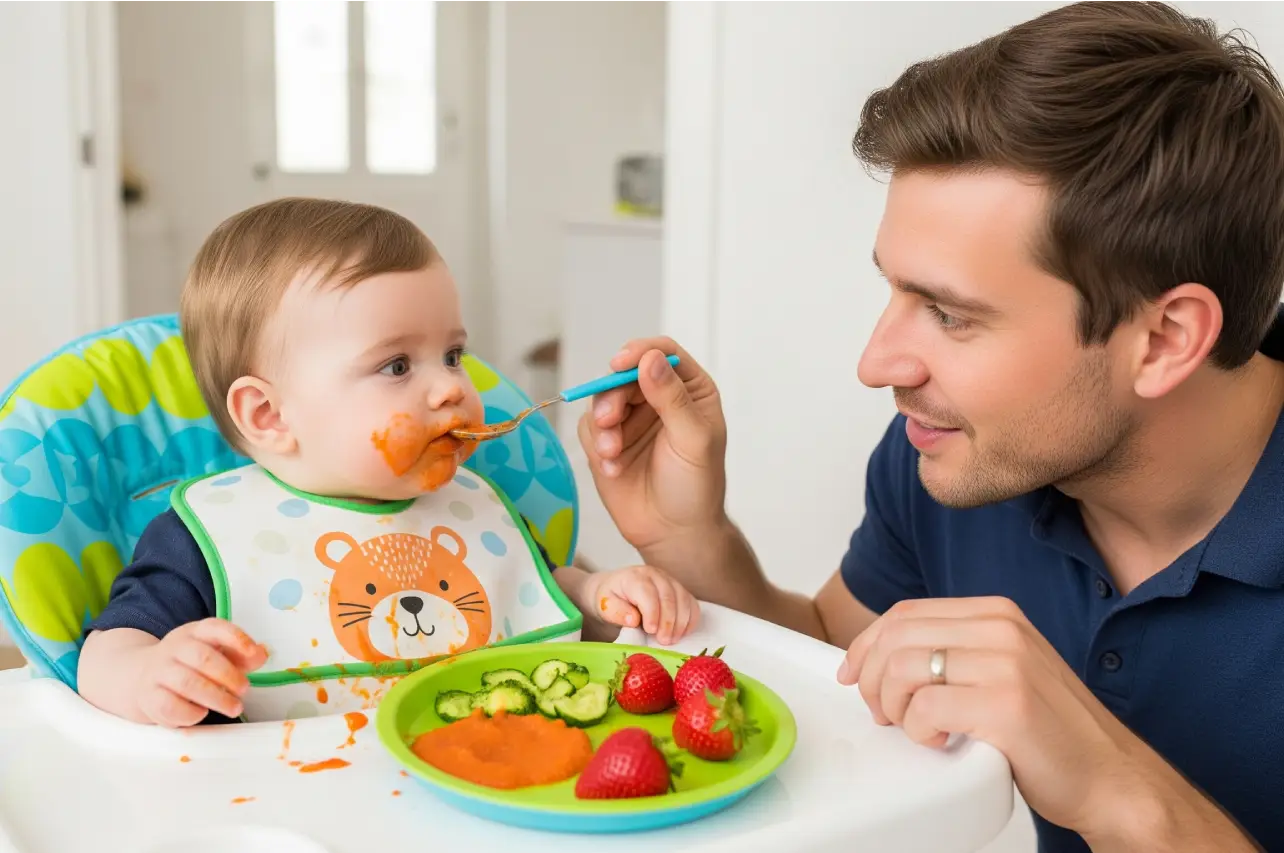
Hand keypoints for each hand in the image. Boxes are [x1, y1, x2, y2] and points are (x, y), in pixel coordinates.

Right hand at [135, 618, 267, 726]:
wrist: (141, 676)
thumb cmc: (189, 665)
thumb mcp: (216, 652)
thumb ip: (241, 655)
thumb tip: (261, 654)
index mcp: (194, 632)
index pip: (214, 627)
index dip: (236, 638)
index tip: (253, 653)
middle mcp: (174, 648)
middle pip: (202, 658)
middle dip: (229, 675)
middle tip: (244, 689)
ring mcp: (159, 672)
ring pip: (187, 683)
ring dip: (216, 698)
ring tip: (234, 707)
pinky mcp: (149, 696)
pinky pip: (170, 706)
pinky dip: (191, 713)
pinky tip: (202, 713)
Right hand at [578, 339, 727, 556]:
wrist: (674, 533)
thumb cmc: (696, 487)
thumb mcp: (694, 440)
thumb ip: (672, 398)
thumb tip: (650, 359)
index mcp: (689, 390)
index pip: (661, 353)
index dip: (639, 352)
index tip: (620, 364)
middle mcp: (657, 398)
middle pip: (623, 375)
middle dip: (612, 397)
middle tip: (608, 422)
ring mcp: (630, 419)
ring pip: (601, 400)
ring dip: (602, 426)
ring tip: (611, 455)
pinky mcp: (607, 441)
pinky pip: (588, 428)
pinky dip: (596, 446)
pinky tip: (612, 468)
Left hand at [582, 565, 700, 645]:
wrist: (616, 589)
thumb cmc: (611, 598)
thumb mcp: (605, 605)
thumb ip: (616, 611)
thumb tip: (634, 619)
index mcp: (635, 577)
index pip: (648, 593)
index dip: (652, 613)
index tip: (651, 631)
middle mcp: (655, 575)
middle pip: (669, 596)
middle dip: (668, 622)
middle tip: (663, 641)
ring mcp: (670, 581)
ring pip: (684, 599)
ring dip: (681, 623)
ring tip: (671, 640)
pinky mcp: (679, 590)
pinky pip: (692, 604)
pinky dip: (690, 620)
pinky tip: (681, 633)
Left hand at [837, 596, 1176, 840]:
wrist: (1110, 777)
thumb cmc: (1050, 733)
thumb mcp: (1000, 670)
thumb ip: (953, 653)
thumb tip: (878, 658)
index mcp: (997, 613)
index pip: (905, 614)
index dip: (866, 644)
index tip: (852, 675)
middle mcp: (1001, 628)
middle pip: (896, 638)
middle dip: (871, 679)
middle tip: (883, 715)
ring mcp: (1005, 663)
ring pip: (902, 669)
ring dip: (893, 707)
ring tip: (915, 729)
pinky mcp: (1005, 704)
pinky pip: (924, 708)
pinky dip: (919, 732)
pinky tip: (944, 743)